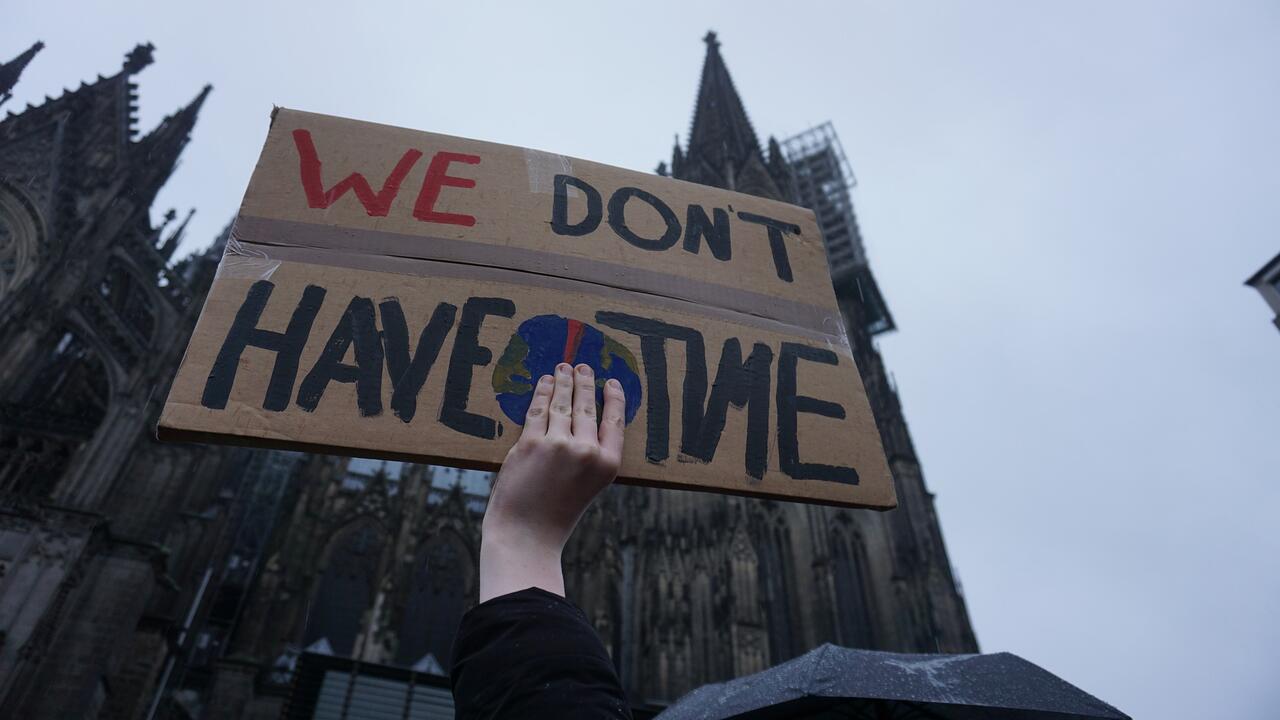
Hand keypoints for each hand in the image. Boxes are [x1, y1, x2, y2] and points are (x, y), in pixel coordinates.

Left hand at [479, 362, 626, 601]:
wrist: (526, 536)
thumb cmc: (554, 516)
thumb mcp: (587, 487)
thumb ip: (589, 457)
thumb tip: (579, 419)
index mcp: (607, 465)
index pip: (615, 421)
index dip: (614, 398)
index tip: (611, 382)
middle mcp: (587, 452)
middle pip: (587, 407)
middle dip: (584, 382)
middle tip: (583, 366)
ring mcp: (558, 445)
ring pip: (562, 404)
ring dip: (563, 382)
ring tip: (563, 368)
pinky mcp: (531, 444)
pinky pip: (538, 411)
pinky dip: (542, 394)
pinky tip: (544, 384)